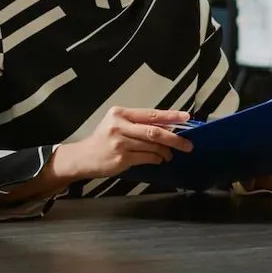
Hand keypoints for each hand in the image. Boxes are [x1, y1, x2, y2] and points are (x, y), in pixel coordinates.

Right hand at [51, 107, 194, 181]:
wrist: (84, 157)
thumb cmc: (104, 140)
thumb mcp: (117, 125)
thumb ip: (139, 124)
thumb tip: (167, 128)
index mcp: (120, 113)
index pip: (151, 113)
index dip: (170, 116)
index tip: (186, 117)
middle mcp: (120, 125)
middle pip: (154, 131)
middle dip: (174, 139)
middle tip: (187, 144)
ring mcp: (120, 142)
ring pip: (152, 146)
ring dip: (165, 151)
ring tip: (169, 154)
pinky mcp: (121, 158)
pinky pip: (146, 157)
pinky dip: (156, 159)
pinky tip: (159, 159)